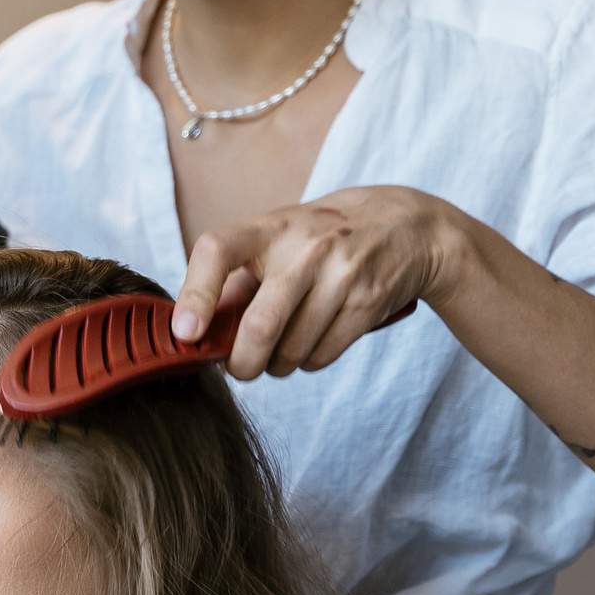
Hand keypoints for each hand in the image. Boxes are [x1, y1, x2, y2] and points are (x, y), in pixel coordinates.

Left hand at [172, 185, 467, 378]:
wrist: (407, 226)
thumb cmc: (325, 236)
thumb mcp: (279, 239)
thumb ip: (239, 280)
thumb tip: (198, 332)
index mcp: (269, 228)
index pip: (217, 251)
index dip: (195, 296)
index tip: (186, 333)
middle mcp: (304, 248)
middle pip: (261, 326)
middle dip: (243, 363)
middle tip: (240, 369)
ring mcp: (340, 274)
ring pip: (292, 350)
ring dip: (279, 364)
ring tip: (282, 350)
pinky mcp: (368, 302)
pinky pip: (322, 355)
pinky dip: (309, 361)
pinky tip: (313, 343)